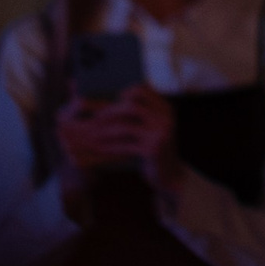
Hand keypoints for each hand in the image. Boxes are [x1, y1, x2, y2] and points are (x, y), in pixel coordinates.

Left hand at [54, 84, 181, 191]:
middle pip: (131, 106)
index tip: (114, 100)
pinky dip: (110, 147)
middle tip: (95, 118)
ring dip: (106, 131)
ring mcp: (160, 135)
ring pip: (126, 127)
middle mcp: (165, 119)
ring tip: (93, 135)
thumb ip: (142, 114)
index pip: (143, 90)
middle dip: (110, 111)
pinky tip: (100, 149)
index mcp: (165, 109)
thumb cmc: (156, 148)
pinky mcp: (153, 151)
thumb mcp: (154, 127)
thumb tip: (114, 101)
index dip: (125, 93)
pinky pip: (125, 146)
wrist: (171, 174)